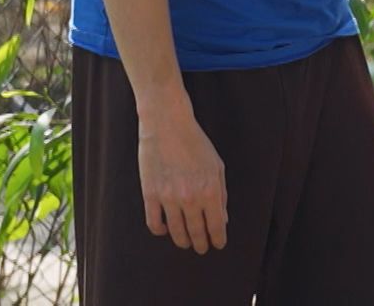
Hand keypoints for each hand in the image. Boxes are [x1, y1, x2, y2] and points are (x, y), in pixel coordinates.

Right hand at [137, 100, 227, 253]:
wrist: (167, 124)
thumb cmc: (195, 143)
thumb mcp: (217, 166)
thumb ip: (221, 194)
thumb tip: (223, 219)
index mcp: (210, 190)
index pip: (216, 225)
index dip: (218, 239)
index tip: (218, 244)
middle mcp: (190, 197)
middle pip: (196, 232)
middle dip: (201, 244)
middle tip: (202, 248)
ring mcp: (168, 197)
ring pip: (176, 231)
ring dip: (182, 241)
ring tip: (186, 243)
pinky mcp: (150, 194)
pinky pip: (154, 223)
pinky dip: (160, 230)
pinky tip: (166, 229)